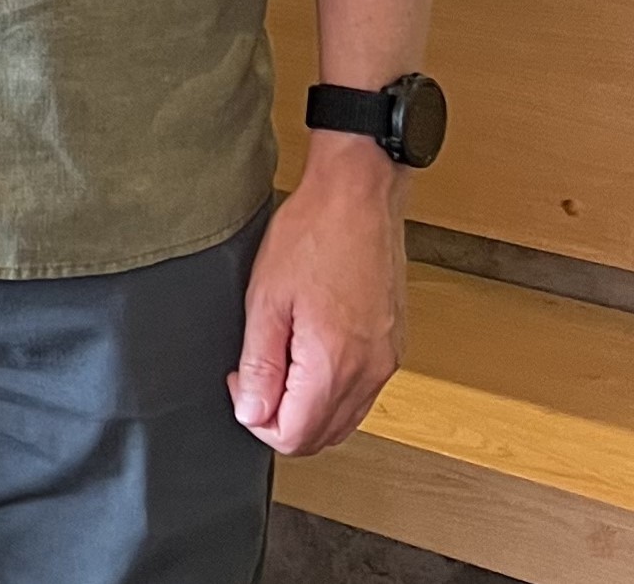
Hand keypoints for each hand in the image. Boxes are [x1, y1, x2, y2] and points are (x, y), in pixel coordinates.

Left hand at [230, 139, 407, 456]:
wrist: (358, 197)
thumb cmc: (314, 234)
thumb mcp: (266, 299)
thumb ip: (260, 364)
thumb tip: (252, 413)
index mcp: (334, 365)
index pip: (295, 437)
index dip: (256, 418)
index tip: (241, 379)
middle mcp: (369, 372)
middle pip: (322, 436)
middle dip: (280, 419)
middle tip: (254, 373)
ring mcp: (386, 362)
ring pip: (344, 419)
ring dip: (306, 408)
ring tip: (280, 359)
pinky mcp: (393, 347)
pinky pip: (361, 393)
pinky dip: (331, 391)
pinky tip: (308, 355)